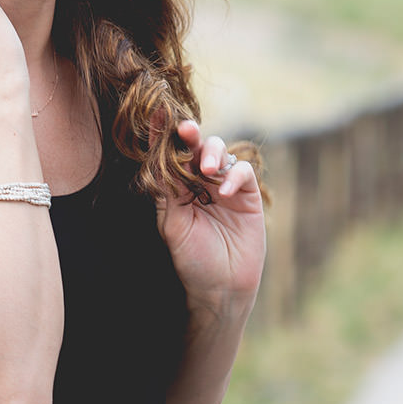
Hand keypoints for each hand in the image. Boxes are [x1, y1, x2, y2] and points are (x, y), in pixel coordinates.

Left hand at [154, 120, 265, 315]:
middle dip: (191, 135)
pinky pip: (242, 173)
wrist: (221, 289)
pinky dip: (234, 175)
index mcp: (177, 187)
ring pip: (220, 152)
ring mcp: (225, 187)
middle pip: (196, 147)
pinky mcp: (247, 196)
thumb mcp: (173, 224)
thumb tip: (155, 156)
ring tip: (207, 170)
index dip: (164, 134)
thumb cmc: (192, 259)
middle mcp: (200, 182)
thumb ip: (167, 190)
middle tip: (186, 130)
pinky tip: (224, 192)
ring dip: (212, 153)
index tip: (156, 114)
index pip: (170, 155)